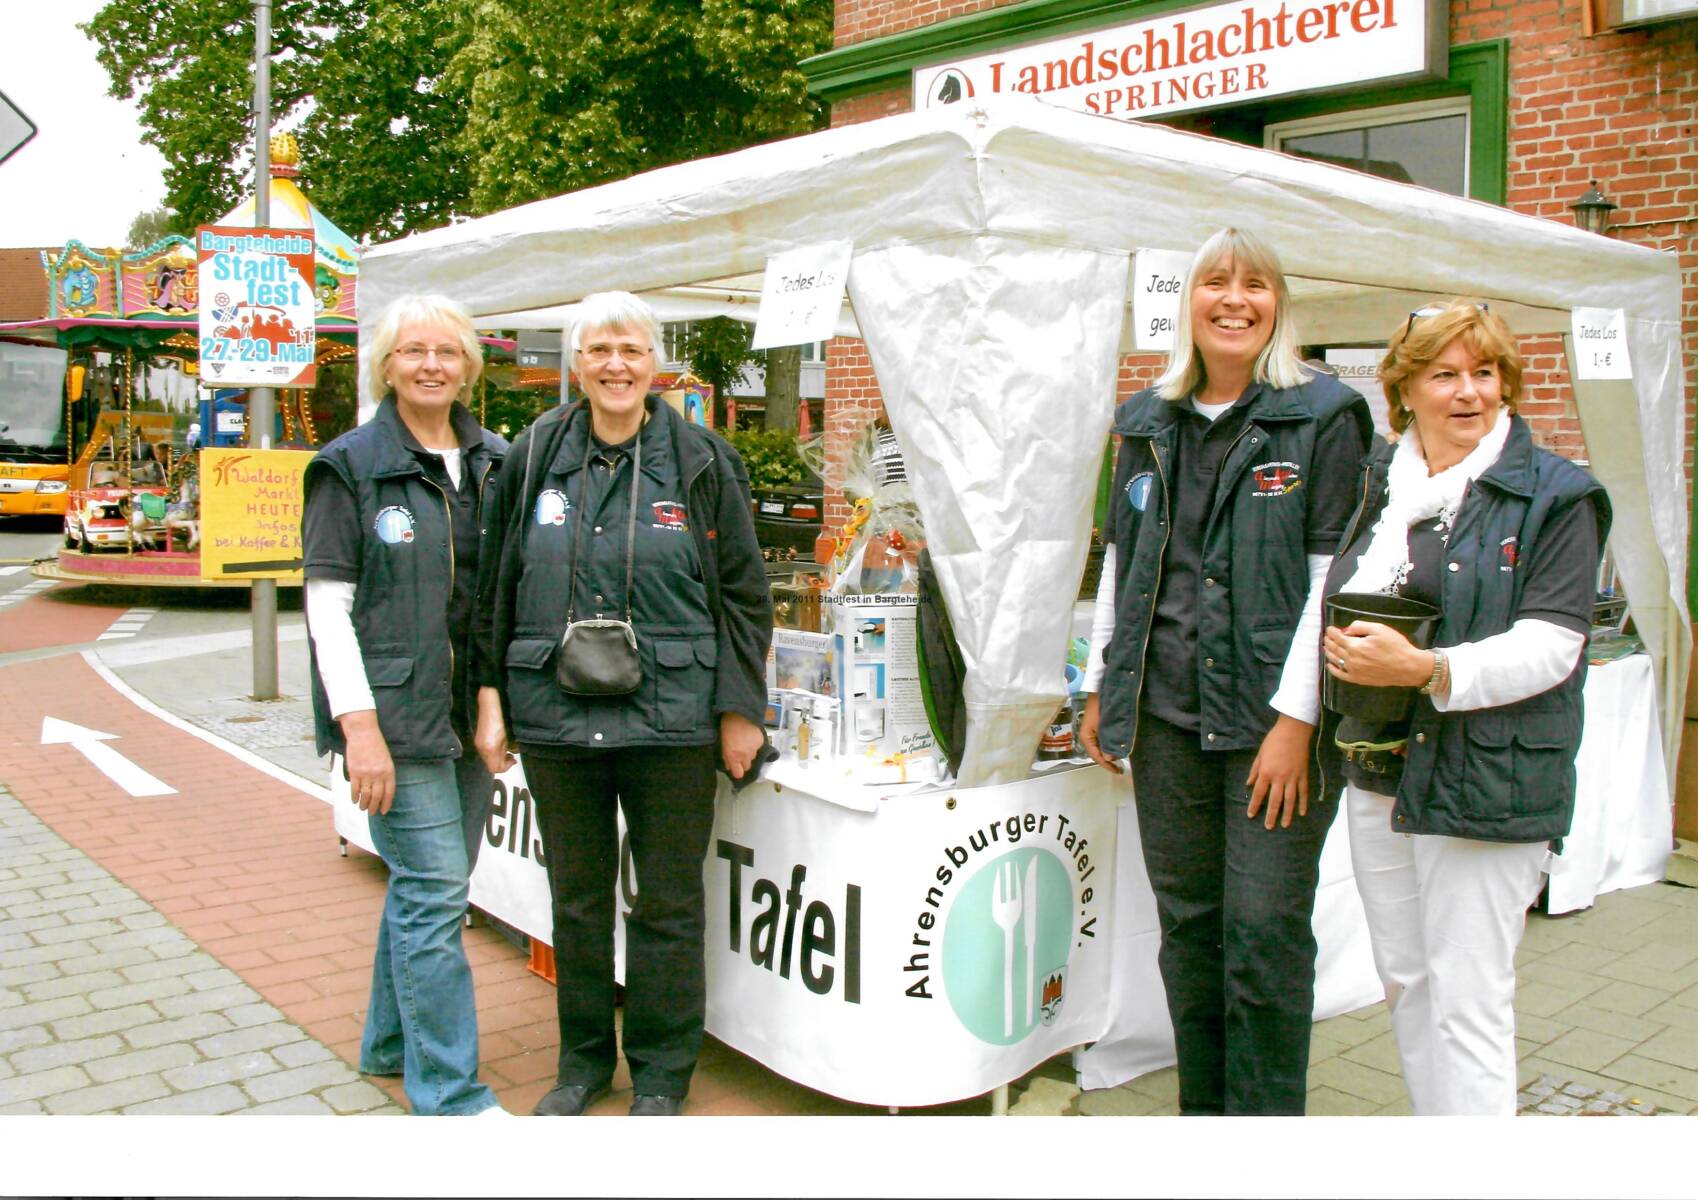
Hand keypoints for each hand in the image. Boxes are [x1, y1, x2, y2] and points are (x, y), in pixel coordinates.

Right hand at [340, 710, 394, 814]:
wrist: (363, 734)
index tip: (384, 811)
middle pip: (377, 796)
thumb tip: (382, 789)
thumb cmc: (376, 745)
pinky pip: (355, 788)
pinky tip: (354, 800)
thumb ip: (385, 773)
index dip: (386, 803)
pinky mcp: (354, 772)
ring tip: (363, 808)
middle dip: (374, 807)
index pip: (389, 792)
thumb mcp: (387, 759)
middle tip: (372, 813)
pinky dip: (354, 796)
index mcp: (389, 771)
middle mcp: (378, 775)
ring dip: (364, 803)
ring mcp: (366, 774)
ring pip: (365, 794)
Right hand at [474, 686, 515, 775]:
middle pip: (491, 765)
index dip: (506, 767)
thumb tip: (512, 754)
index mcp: (490, 747)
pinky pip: (485, 751)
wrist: (490, 701)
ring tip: (507, 749)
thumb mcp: (510, 734)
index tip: (513, 760)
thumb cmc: (503, 715)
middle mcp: (482, 747)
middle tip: (512, 756)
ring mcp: (478, 743)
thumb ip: (511, 747)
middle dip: (502, 762)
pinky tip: (500, 743)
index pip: (495, 768)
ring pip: (488, 759)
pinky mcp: (478, 739)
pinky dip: (494, 751)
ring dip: (498, 757)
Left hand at [720, 711, 764, 779]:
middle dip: (743, 762)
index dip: (737, 771)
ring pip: (752, 757)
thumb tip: (728, 766)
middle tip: (739, 754)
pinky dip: (754, 745)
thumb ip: (726, 757)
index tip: (735, 768)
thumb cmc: (727, 728)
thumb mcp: (722, 744)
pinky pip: (757, 748)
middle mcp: (745, 756)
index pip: (739, 774)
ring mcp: (754, 749)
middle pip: (747, 767)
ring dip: (749, 753)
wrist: (739, 715)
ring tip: (745, 743)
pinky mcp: (761, 742)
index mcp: (734, 757)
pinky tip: (750, 738)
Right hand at [1077, 693, 1122, 774]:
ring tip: (1121, 756)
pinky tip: (1117, 746)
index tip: (1117, 771)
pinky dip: (1110, 745)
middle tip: (1121, 766)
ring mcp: (1092, 732)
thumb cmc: (1101, 709)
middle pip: (1098, 753)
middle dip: (1109, 760)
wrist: (1100, 691)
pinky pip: (1103, 740)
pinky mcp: (1097, 728)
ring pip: (1101, 747)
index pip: (1096, 757)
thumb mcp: (1105, 728)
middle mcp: (1088, 737)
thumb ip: (1108, 744)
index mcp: (1086, 738)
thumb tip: (1109, 759)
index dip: (1107, 765)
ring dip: (1110, 752)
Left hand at [1245, 714, 1313, 829]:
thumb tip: (1249, 785)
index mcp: (1266, 772)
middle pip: (1274, 800)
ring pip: (1290, 800)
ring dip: (1287, 813)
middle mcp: (1279, 777)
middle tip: (1268, 827)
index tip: (1251, 815)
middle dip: (1271, 815)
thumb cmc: (1273, 741)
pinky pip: (1303, 792)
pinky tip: (1302, 812)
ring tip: (1285, 825)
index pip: (1259, 793)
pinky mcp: (1303, 775)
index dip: (1254, 805)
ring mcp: (1293, 777)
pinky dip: (1303, 803)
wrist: (1293, 731)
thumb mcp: (1260, 755)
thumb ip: (1255, 771)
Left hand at [1322, 621, 1432, 688]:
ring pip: (1335, 660)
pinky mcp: (1358, 680)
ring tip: (1327, 646)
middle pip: (1335, 648)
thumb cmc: (1396, 646)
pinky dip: (1333, 669)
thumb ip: (1360, 626)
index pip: (1337, 637)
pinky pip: (1341, 675)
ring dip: (1329, 652)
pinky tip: (1330, 665)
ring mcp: (1354, 671)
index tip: (1330, 628)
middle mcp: (1351, 659)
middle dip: (1329, 640)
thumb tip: (1347, 630)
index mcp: (1356, 646)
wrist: (1408, 667)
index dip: (1332, 632)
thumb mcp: (1380, 629)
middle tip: (1327, 636)